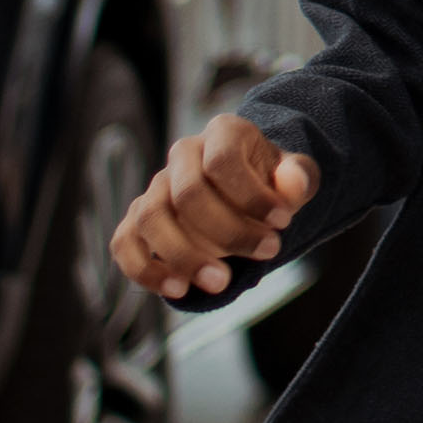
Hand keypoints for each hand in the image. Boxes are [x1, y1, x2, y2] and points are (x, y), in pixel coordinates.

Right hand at [111, 113, 321, 299]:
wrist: (247, 192)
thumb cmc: (271, 184)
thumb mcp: (294, 176)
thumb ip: (298, 177)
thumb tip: (293, 183)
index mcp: (222, 133)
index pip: (223, 161)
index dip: (252, 196)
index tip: (284, 224)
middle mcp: (182, 155)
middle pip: (187, 192)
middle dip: (228, 231)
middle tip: (267, 254)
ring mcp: (156, 187)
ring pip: (150, 217)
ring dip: (184, 255)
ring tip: (220, 282)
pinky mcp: (138, 220)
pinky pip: (124, 243)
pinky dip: (144, 269)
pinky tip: (178, 289)